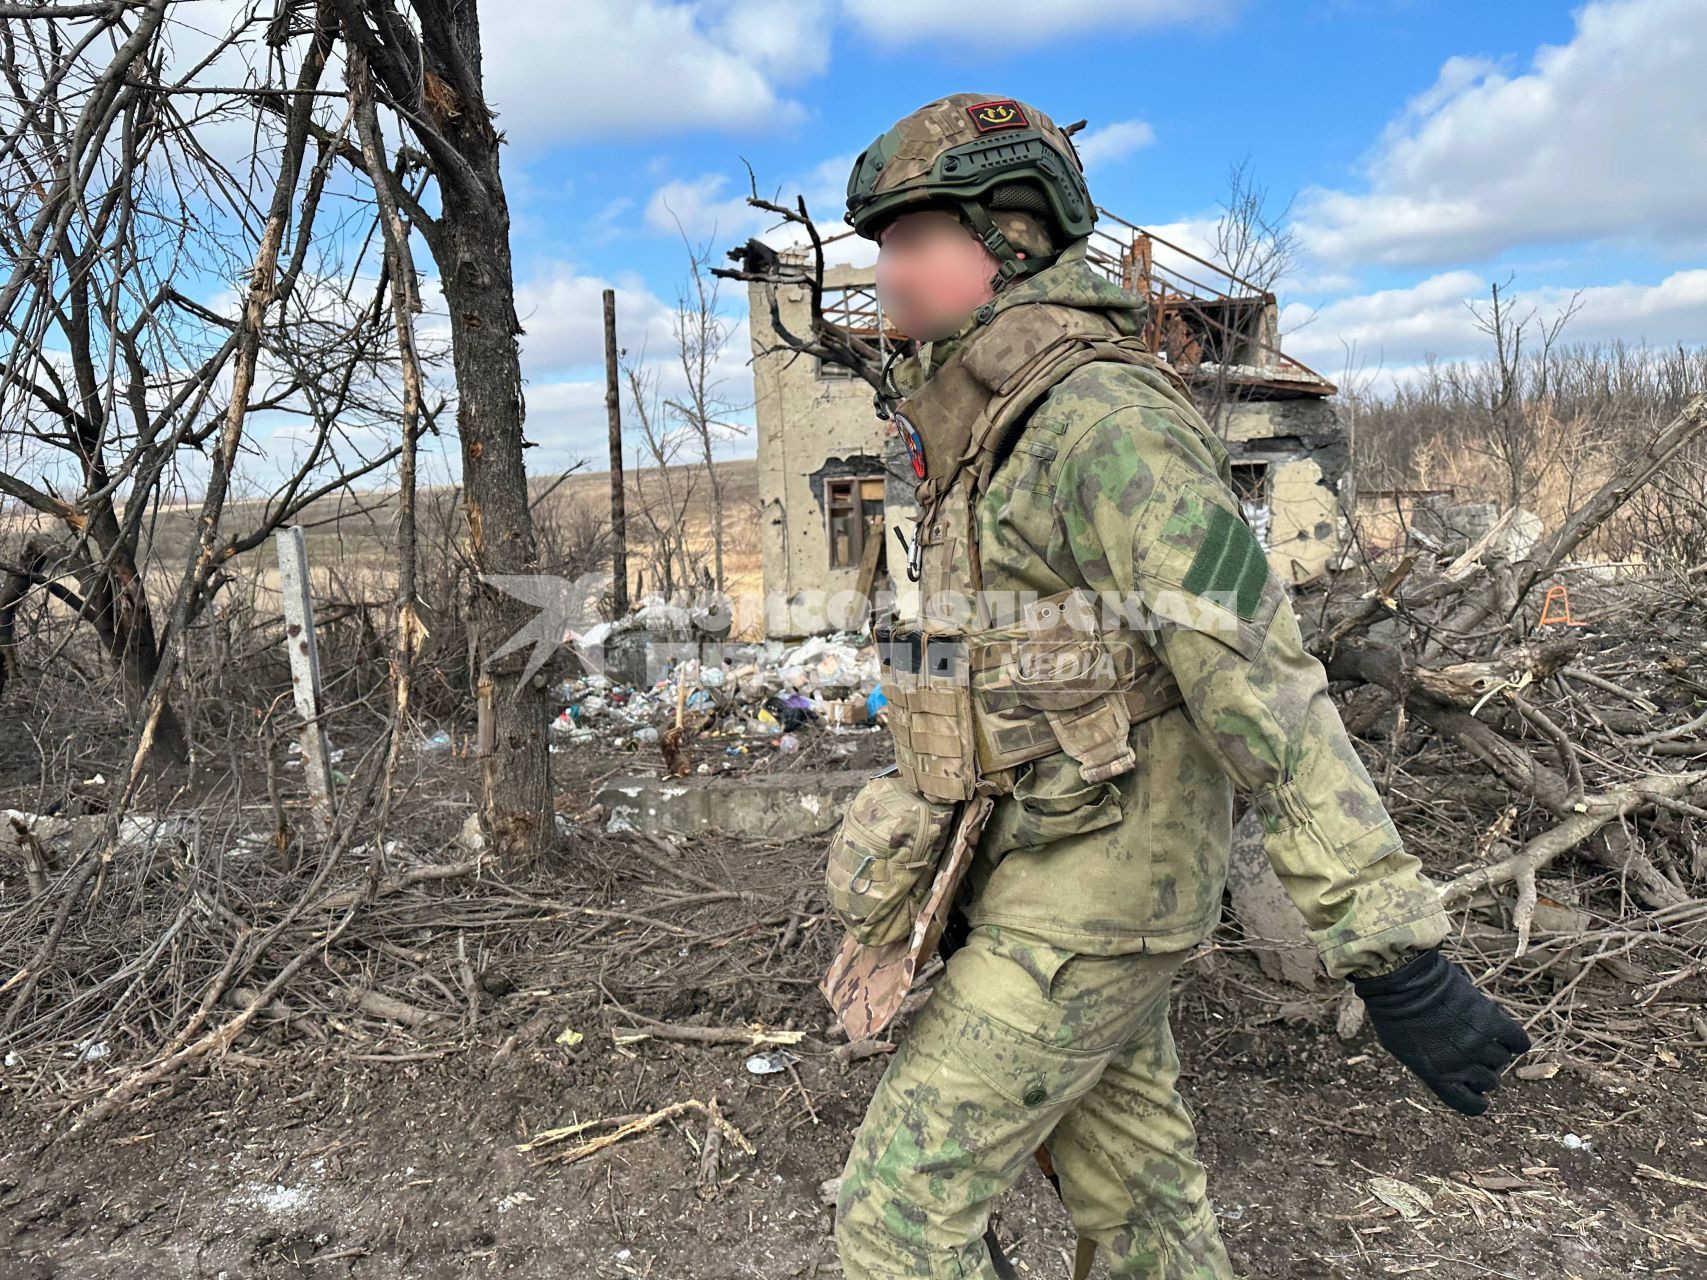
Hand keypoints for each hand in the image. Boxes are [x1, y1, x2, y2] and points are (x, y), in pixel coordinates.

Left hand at [1352, 947, 1530, 1115]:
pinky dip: (1517, 1041)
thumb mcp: (1402, 1049)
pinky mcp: (1491, 1021)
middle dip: (1483, 1071)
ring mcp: (1478, 1044)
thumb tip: (1448, 1074)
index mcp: (1438, 1077)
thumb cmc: (1394, 1012)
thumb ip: (1429, 1066)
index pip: (1470, 1105)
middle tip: (1472, 1053)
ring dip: (1494, 1051)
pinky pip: (1518, 1041)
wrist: (1402, 979)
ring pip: (1502, 1060)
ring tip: (1481, 1036)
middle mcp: (1461, 1065)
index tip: (1477, 1093)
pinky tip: (1507, 1035)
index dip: (1476, 1100)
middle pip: (1489, 1081)